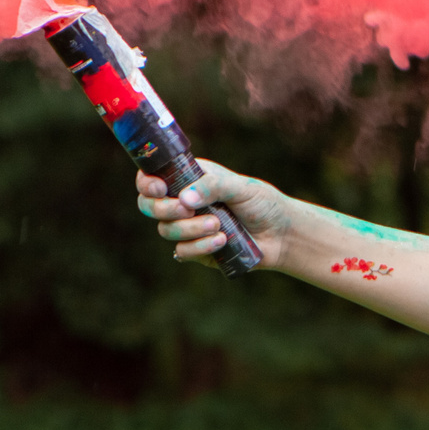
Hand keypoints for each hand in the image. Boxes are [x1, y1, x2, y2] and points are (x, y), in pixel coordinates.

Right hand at [135, 163, 294, 266]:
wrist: (281, 234)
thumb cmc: (262, 203)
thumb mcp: (241, 187)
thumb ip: (213, 186)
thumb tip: (185, 199)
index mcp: (189, 178)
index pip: (152, 178)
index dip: (147, 183)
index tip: (160, 188)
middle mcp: (183, 202)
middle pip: (148, 206)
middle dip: (163, 209)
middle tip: (187, 208)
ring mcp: (188, 227)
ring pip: (166, 230)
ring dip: (190, 228)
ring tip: (218, 225)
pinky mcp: (197, 250)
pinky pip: (183, 251)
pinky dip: (200, 246)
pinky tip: (222, 240)